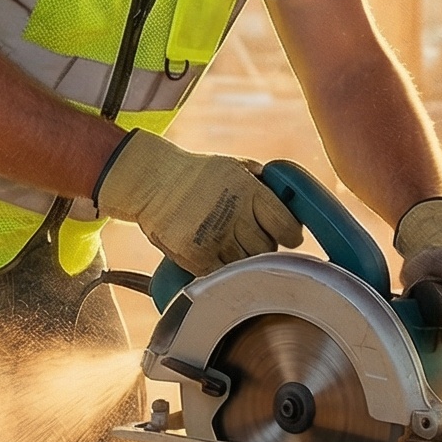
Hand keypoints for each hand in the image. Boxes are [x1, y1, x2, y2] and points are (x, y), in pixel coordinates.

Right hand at [94, 130, 302, 274]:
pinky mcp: (195, 256)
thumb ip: (263, 182)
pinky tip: (216, 259)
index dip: (289, 234)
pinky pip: (221, 275)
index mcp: (250, 191)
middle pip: (267, 249)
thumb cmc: (196, 174)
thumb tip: (291, 197)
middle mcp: (235, 214)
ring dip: (241, 260)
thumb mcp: (234, 166)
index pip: (287, 226)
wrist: (151, 181)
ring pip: (246, 265)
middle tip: (249, 239)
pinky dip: (221, 272)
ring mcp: (215, 237)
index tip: (286, 236)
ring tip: (228, 246)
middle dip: (262, 246)